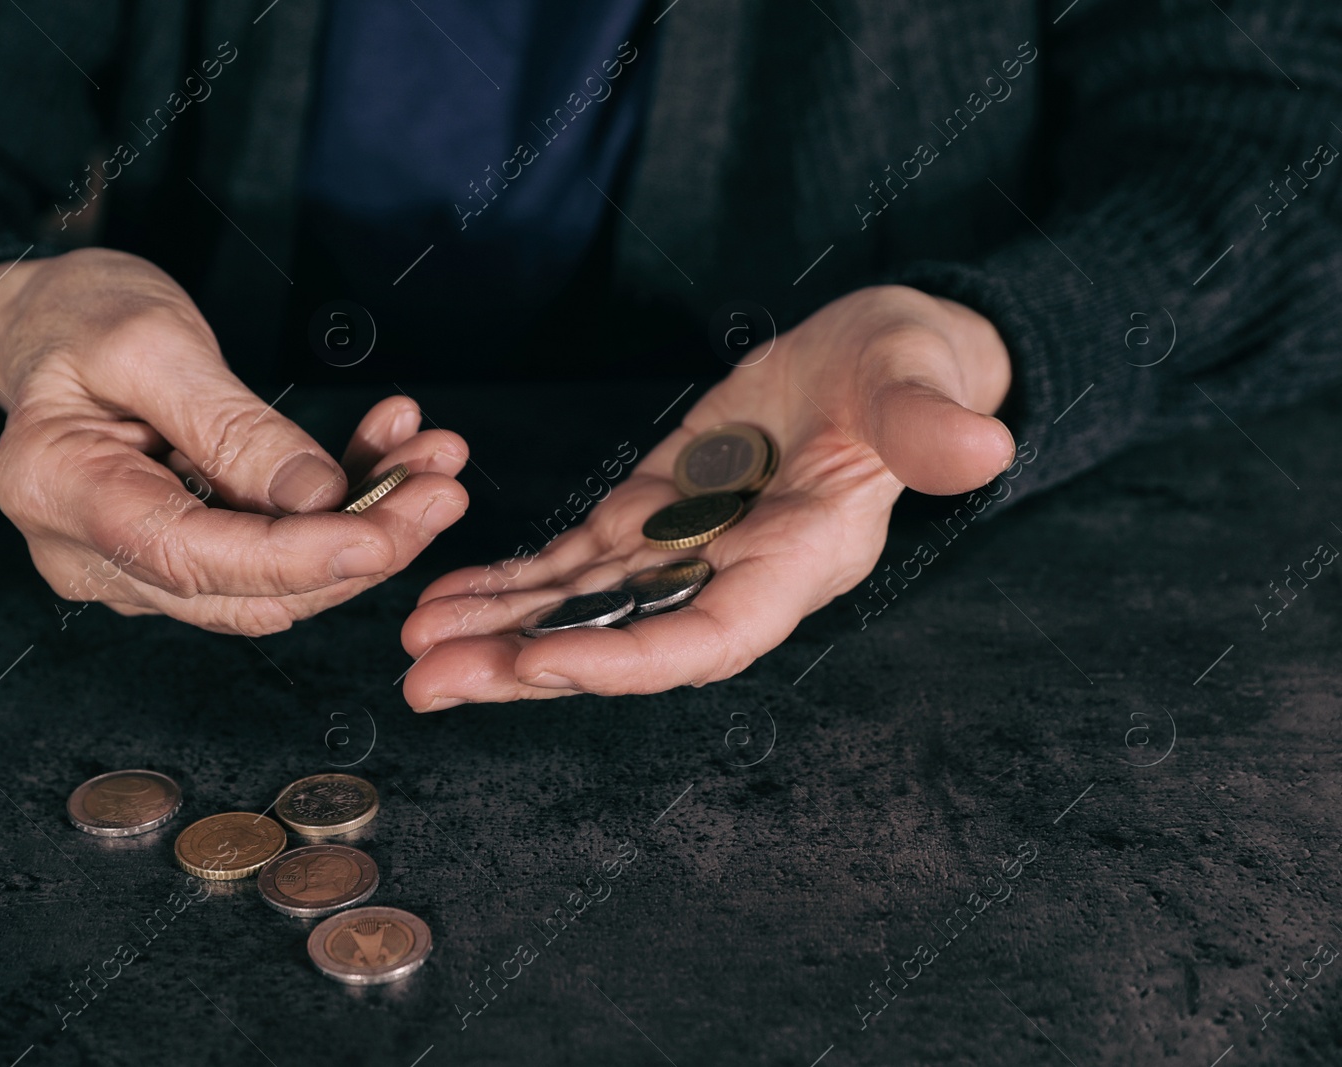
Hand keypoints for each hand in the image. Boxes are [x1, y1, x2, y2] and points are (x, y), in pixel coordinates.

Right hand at [0, 247, 468, 632]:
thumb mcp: (148, 340)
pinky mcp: (182, 555)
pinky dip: (339, 514)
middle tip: (443, 485)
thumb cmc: (76, 316)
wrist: (43, 325)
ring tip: (432, 462)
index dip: (300, 558)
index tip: (389, 534)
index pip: (194, 558)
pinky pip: (272, 555)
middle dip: (360, 546)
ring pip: (273, 585)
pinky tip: (389, 456)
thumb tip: (318, 498)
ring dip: (365, 530)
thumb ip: (228, 425)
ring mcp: (135, 568)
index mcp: (59, 493)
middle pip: (247, 591)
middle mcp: (91, 556)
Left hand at [400, 285, 1012, 708]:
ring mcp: (685, 553)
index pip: (709, 636)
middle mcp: (732, 577)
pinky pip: (572, 565)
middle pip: (622, 642)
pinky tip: (445, 599)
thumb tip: (982, 447)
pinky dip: (511, 584)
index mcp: (799, 560)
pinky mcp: (650, 517)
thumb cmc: (906, 368)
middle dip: (526, 666)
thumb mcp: (918, 379)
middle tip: (428, 684)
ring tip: (413, 651)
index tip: (538, 662)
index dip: (625, 657)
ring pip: (581, 612)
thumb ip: (932, 423)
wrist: (874, 361)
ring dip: (497, 635)